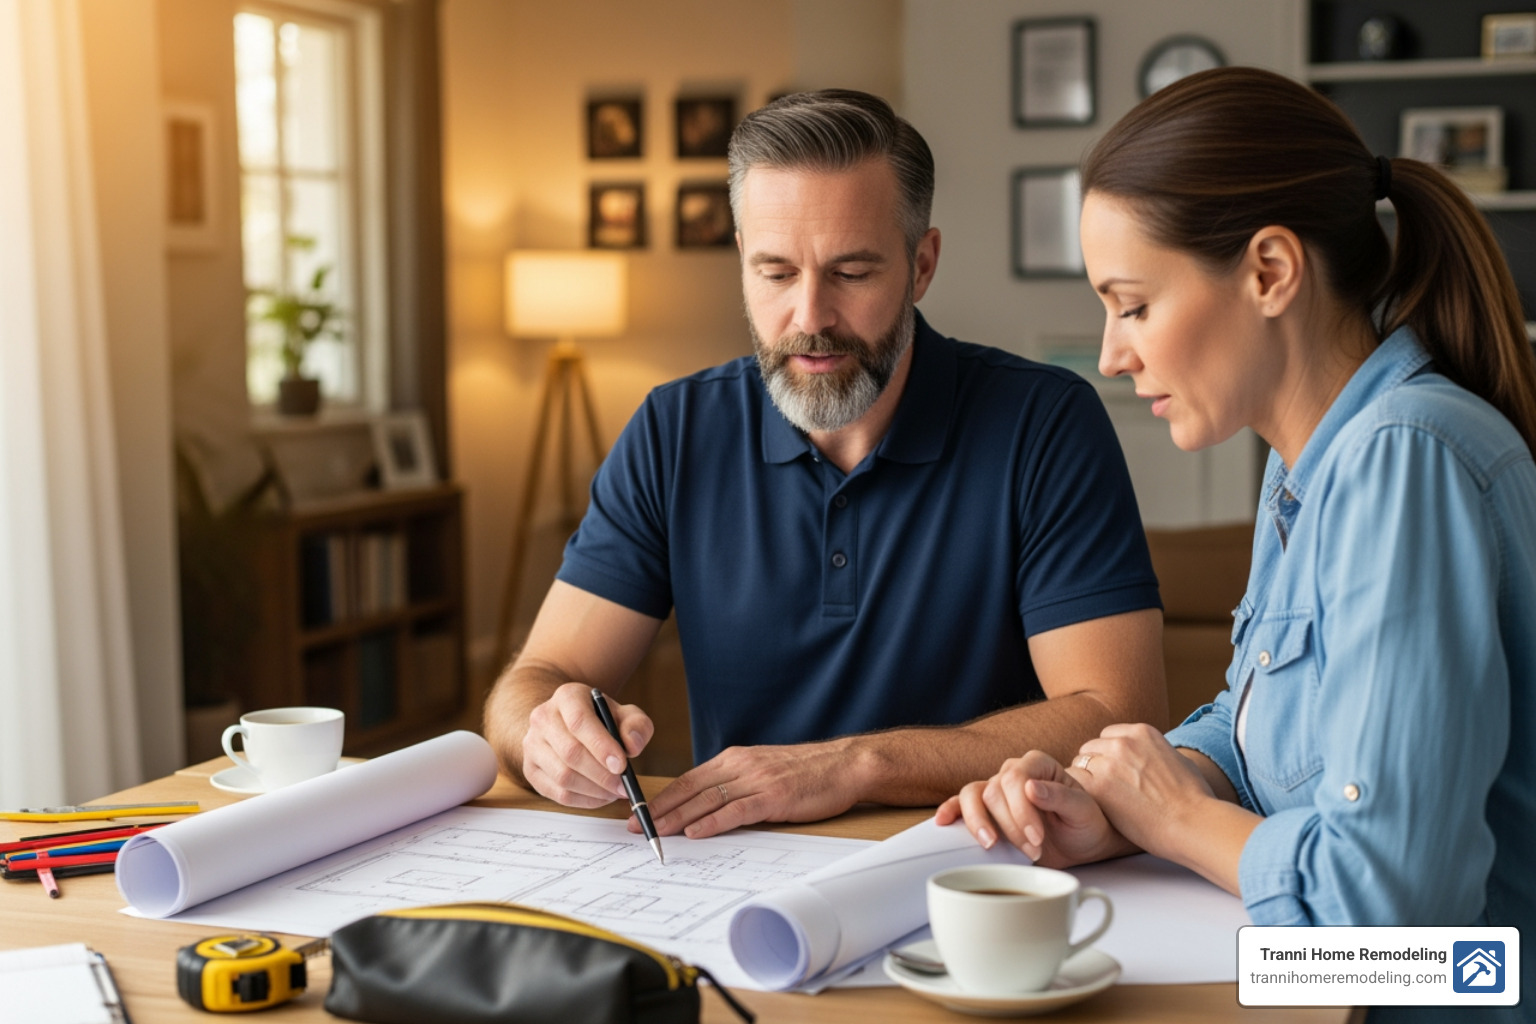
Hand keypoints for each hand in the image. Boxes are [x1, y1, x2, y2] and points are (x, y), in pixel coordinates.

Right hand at [521, 682, 653, 808]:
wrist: (574, 723)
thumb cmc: (603, 720)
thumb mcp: (626, 715)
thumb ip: (636, 726)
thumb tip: (632, 745)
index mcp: (567, 697)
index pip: (579, 721)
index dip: (601, 746)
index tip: (622, 766)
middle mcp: (543, 718)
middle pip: (570, 752)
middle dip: (602, 775)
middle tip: (624, 786)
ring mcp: (532, 744)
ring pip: (562, 776)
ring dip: (594, 790)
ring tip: (615, 791)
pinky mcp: (531, 769)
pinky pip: (557, 793)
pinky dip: (583, 800)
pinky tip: (601, 796)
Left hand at [640, 739, 861, 838]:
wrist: (845, 764)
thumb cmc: (807, 772)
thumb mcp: (763, 770)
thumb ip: (736, 782)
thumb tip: (708, 805)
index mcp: (735, 759)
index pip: (689, 779)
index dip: (663, 797)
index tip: (640, 811)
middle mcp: (741, 766)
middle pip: (691, 789)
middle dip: (661, 808)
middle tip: (635, 825)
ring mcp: (757, 780)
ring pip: (708, 799)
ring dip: (678, 817)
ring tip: (656, 832)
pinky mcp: (774, 796)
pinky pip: (737, 810)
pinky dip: (713, 822)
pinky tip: (696, 832)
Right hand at [935, 751, 1133, 866]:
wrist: (1084, 841)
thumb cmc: (1087, 822)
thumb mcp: (1084, 811)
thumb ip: (1061, 797)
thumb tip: (1030, 788)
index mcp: (1037, 764)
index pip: (1015, 778)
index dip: (1021, 809)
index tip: (1037, 838)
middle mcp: (1013, 773)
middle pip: (993, 791)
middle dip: (1009, 825)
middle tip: (1033, 850)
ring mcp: (997, 790)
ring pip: (972, 796)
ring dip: (979, 824)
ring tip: (992, 845)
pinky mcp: (987, 811)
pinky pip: (961, 805)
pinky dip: (951, 811)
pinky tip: (943, 822)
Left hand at [1069, 723, 1215, 858]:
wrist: (1193, 823)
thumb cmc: (1195, 800)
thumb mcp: (1179, 761)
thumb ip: (1157, 753)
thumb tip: (1152, 755)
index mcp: (1142, 733)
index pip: (1109, 736)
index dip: (1109, 755)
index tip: (1114, 773)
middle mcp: (1123, 742)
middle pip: (1091, 748)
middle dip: (1095, 766)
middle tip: (1105, 789)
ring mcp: (1109, 762)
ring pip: (1080, 764)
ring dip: (1087, 779)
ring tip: (1100, 800)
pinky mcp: (1099, 785)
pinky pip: (1075, 781)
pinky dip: (1079, 792)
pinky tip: (1091, 806)